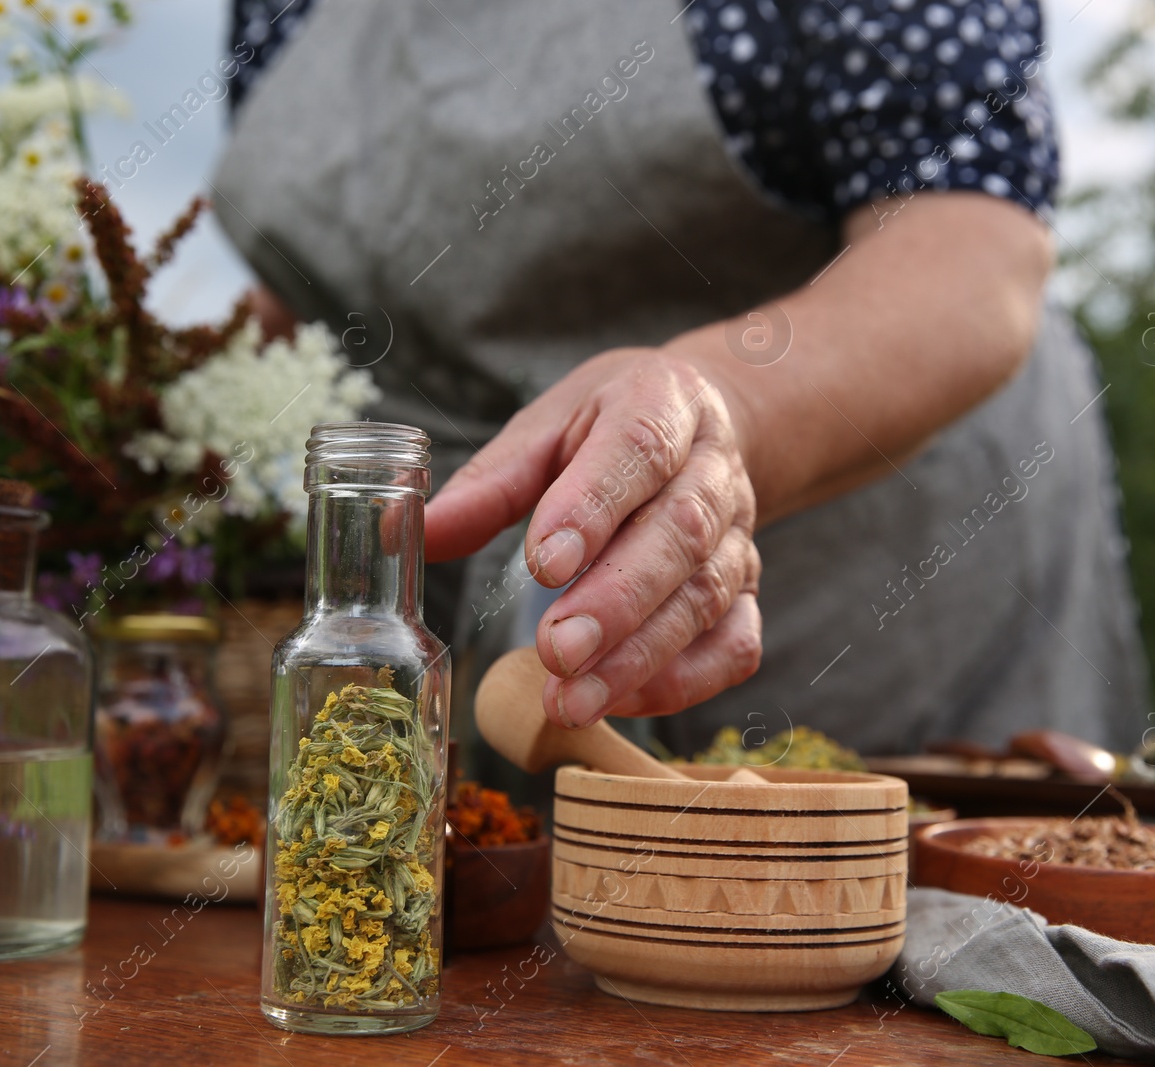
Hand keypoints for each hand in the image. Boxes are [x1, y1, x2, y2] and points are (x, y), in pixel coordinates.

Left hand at [425, 349, 760, 728]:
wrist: (709, 421)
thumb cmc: (610, 426)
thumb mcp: (549, 427)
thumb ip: (489, 483)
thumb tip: (408, 532)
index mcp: (661, 403)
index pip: (637, 450)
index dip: (593, 508)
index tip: (544, 563)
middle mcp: (711, 470)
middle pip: (678, 535)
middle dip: (616, 601)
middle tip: (557, 652)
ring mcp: (737, 535)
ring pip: (704, 597)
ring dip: (639, 656)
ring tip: (571, 700)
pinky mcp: (746, 591)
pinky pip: (735, 643)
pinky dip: (686, 680)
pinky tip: (623, 702)